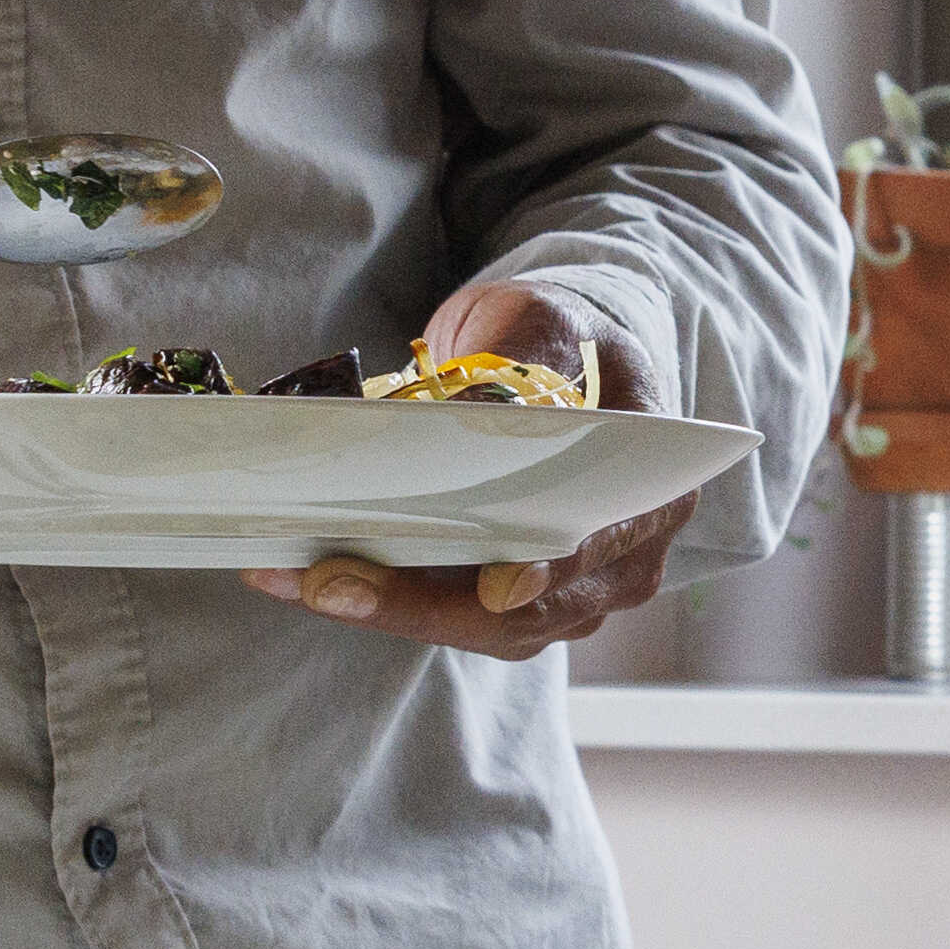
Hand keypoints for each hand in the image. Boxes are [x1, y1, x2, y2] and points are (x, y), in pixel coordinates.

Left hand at [257, 285, 674, 657]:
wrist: (555, 358)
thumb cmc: (559, 337)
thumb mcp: (545, 320)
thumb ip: (525, 358)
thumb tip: (470, 412)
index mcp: (654, 490)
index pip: (605, 543)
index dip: (550, 569)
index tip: (494, 586)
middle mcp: (623, 560)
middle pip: (524, 610)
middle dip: (420, 603)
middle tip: (327, 581)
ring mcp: (569, 592)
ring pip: (477, 627)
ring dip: (385, 608)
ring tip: (294, 578)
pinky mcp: (509, 602)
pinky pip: (447, 616)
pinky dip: (379, 600)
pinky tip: (299, 577)